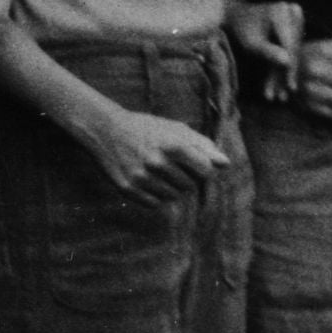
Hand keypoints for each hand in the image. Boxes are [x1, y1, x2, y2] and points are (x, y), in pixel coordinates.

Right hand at [81, 106, 229, 203]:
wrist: (106, 130)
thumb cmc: (147, 129)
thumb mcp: (175, 129)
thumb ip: (203, 145)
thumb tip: (225, 164)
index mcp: (173, 145)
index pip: (206, 171)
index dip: (203, 169)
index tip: (194, 163)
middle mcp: (157, 163)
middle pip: (190, 186)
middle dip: (186, 177)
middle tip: (170, 164)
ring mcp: (141, 178)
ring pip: (173, 197)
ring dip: (171, 187)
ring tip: (158, 171)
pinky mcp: (128, 189)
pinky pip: (155, 204)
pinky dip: (155, 195)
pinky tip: (146, 179)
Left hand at [229, 0, 303, 96]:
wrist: (235, 16)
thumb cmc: (239, 29)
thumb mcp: (250, 43)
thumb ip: (268, 51)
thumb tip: (288, 62)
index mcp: (282, 11)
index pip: (290, 45)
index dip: (290, 68)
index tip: (290, 87)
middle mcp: (293, 11)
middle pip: (292, 50)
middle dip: (284, 75)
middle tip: (282, 97)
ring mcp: (296, 19)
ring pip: (292, 53)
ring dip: (283, 75)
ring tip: (279, 97)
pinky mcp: (295, 27)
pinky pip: (290, 50)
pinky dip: (282, 67)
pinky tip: (279, 87)